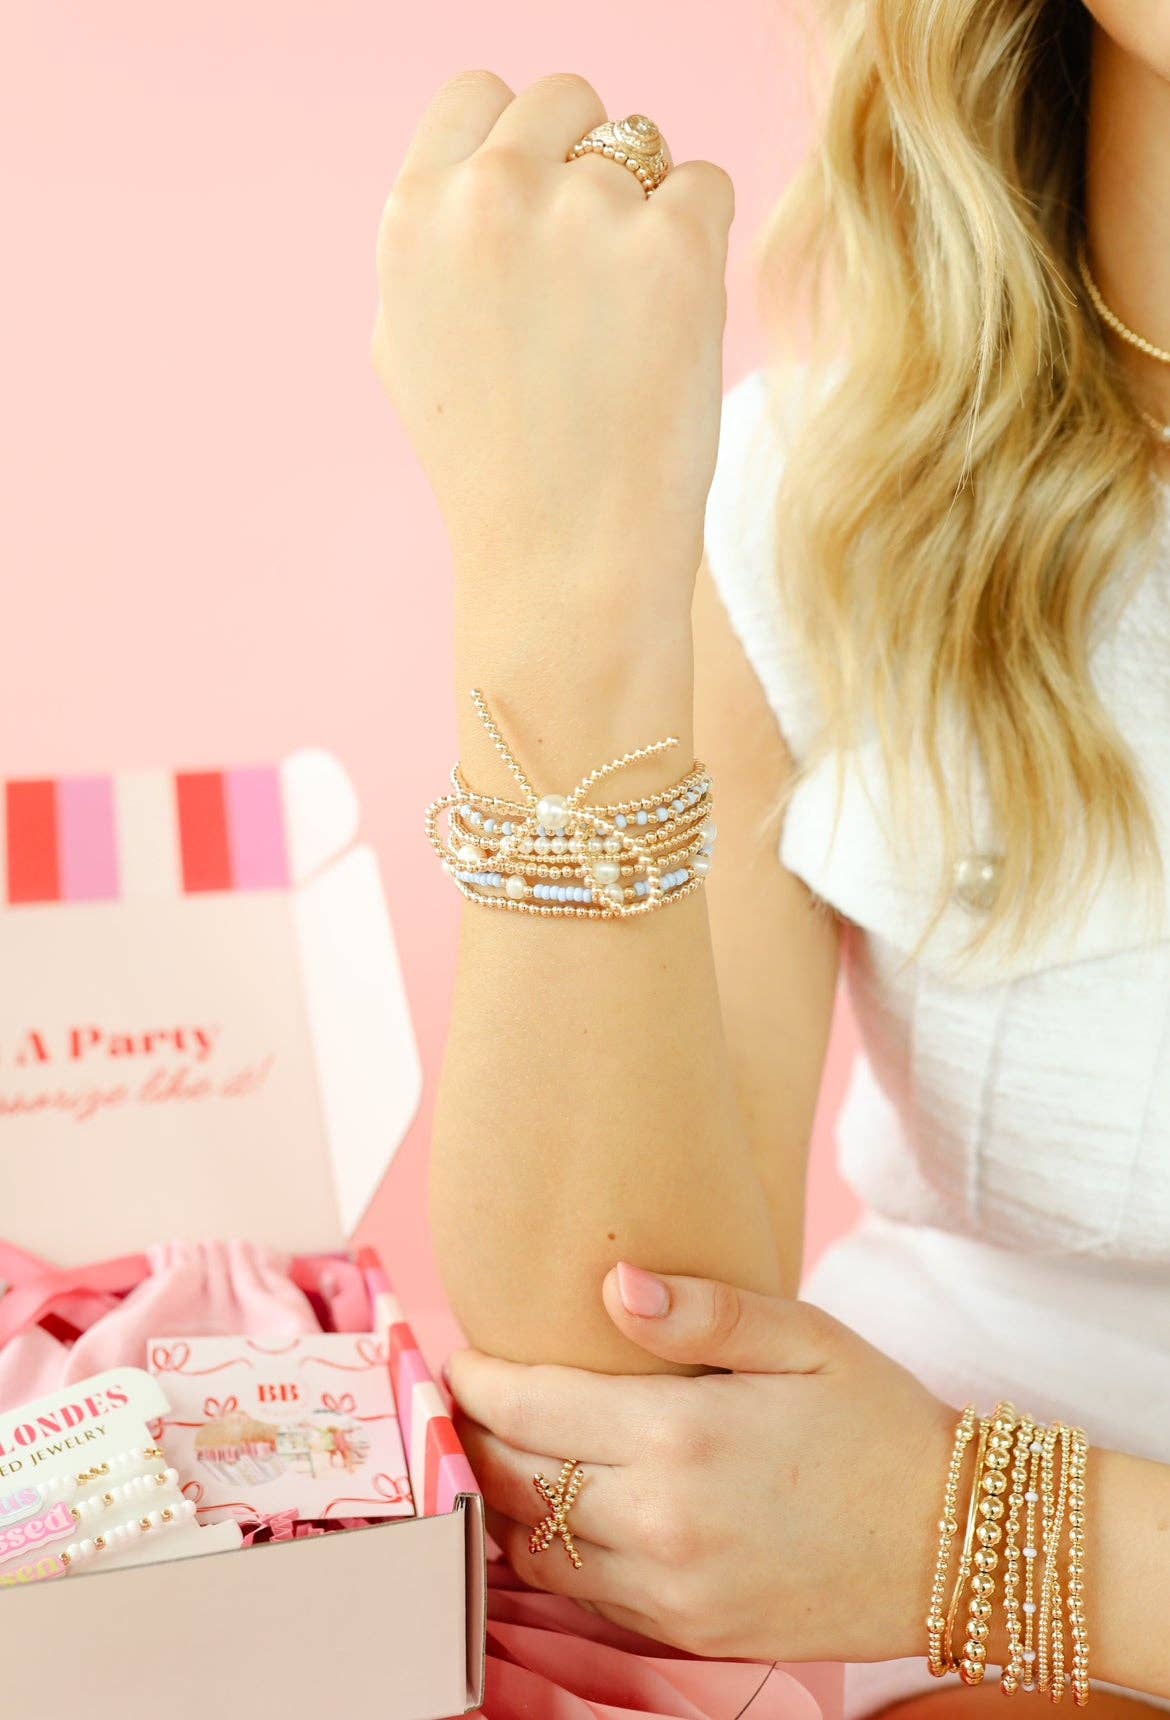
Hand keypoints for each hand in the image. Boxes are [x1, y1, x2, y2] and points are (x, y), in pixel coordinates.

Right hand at [371, 73, 732, 613]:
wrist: (565, 558)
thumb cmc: (493, 470)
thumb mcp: (410, 346)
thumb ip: (434, 244)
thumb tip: (471, 171)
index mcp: (413, 215)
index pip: (477, 94)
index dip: (520, 144)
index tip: (540, 211)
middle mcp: (490, 194)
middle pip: (567, 101)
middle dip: (590, 164)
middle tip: (597, 274)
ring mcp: (584, 213)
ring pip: (644, 147)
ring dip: (646, 215)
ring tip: (626, 326)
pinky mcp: (673, 246)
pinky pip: (706, 186)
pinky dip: (700, 243)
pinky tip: (672, 325)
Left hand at [448, 1264, 956, 1662]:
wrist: (960, 1546)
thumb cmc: (880, 1423)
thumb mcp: (804, 1339)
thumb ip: (701, 1311)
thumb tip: (611, 1284)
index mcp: (679, 1437)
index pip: (530, 1408)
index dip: (479, 1380)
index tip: (459, 1358)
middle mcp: (659, 1523)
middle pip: (513, 1481)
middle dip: (475, 1436)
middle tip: (465, 1401)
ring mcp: (670, 1590)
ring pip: (534, 1547)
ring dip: (501, 1499)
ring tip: (496, 1453)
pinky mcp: (688, 1632)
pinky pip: (584, 1594)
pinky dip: (551, 1553)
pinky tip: (557, 1514)